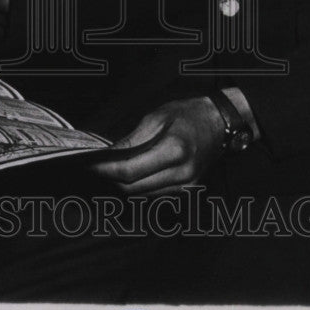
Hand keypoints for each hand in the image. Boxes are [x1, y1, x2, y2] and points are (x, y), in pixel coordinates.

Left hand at [90, 97, 226, 194]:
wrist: (220, 124)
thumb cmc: (189, 115)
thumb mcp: (157, 117)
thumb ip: (132, 140)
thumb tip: (108, 155)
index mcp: (174, 151)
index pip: (129, 171)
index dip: (105, 170)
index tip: (89, 165)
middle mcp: (181, 174)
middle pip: (133, 187)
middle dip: (110, 179)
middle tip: (94, 167)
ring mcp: (185, 186)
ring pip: (141, 194)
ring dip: (123, 185)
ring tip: (109, 170)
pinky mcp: (186, 191)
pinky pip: (154, 194)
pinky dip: (138, 186)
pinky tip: (129, 174)